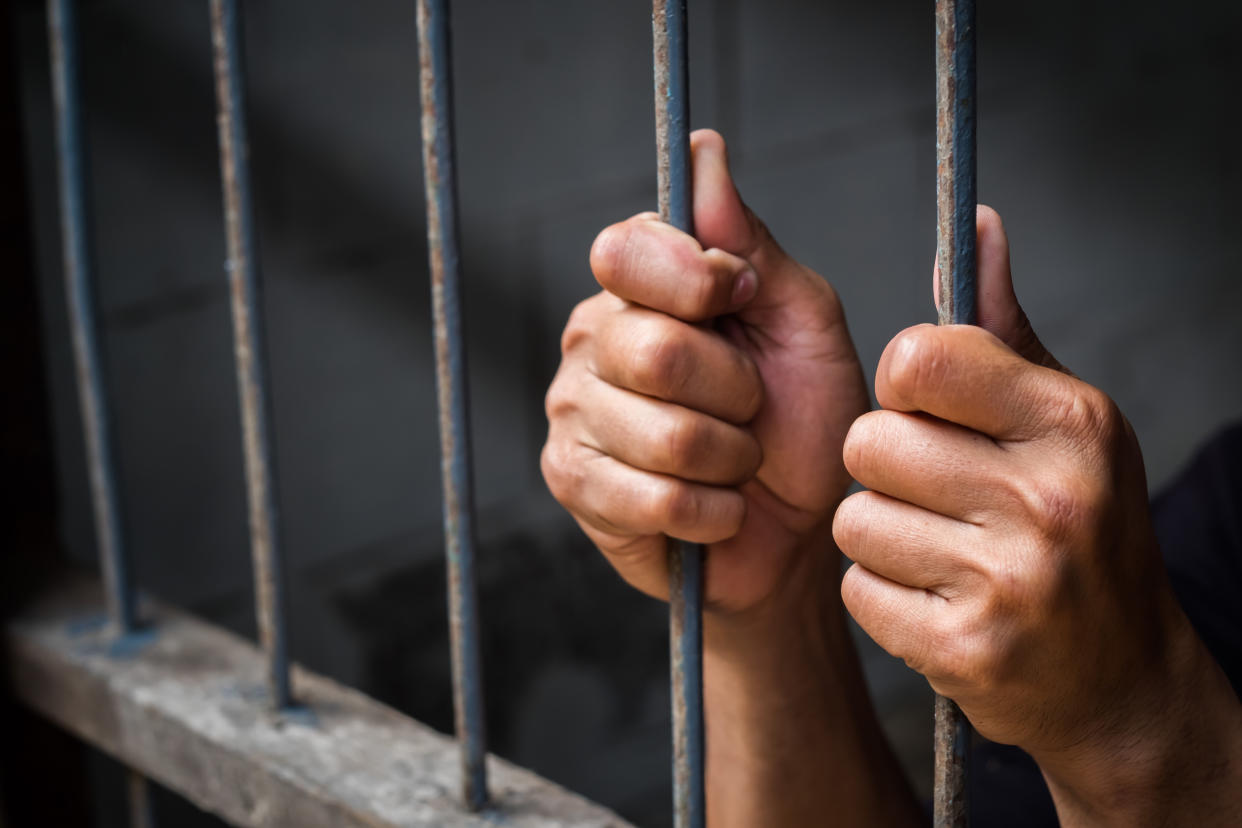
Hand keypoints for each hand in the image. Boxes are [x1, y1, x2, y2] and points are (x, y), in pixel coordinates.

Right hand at [542, 129, 867, 615]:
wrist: (797, 535)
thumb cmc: (803, 423)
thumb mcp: (799, 321)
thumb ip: (749, 244)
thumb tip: (702, 151)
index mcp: (637, 287)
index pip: (627, 250)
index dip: (696, 282)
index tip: (739, 303)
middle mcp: (590, 340)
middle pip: (655, 350)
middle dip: (735, 391)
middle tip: (749, 408)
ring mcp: (573, 414)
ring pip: (665, 434)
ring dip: (731, 458)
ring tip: (734, 462)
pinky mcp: (573, 485)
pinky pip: (656, 497)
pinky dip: (714, 511)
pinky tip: (717, 508)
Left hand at [836, 206, 1241, 824]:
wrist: (1120, 679)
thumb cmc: (1080, 528)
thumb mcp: (1062, 420)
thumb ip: (1003, 328)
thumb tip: (974, 222)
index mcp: (1072, 421)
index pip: (917, 360)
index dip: (901, 386)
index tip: (927, 412)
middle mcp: (1050, 496)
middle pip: (867, 442)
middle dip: (883, 467)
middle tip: (935, 493)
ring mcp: (1011, 579)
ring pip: (852, 519)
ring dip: (879, 535)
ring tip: (940, 549)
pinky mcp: (966, 648)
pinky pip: (856, 588)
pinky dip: (880, 594)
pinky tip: (936, 597)